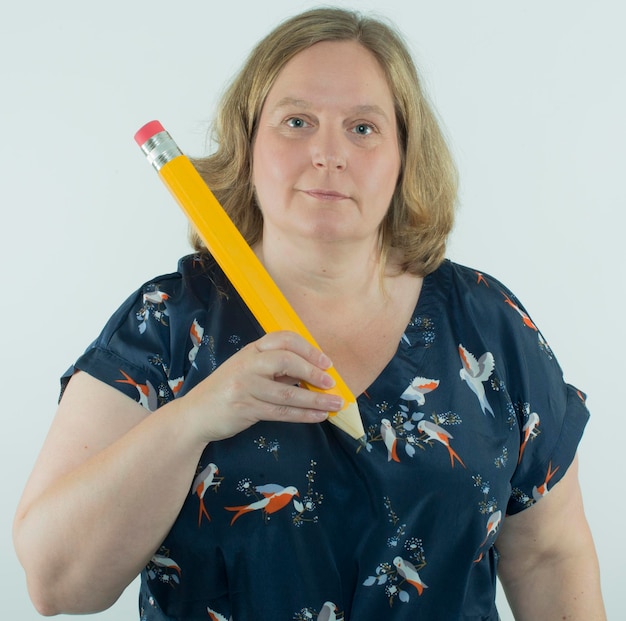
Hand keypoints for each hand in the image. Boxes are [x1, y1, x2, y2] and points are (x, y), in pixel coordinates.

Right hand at [179, 331, 342, 442]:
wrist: (195, 414)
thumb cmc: (227, 390)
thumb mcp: (249, 371)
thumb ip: (276, 369)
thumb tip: (313, 372)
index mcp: (252, 350)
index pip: (283, 339)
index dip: (308, 349)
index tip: (326, 362)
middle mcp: (248, 364)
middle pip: (286, 361)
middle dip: (313, 372)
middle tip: (332, 383)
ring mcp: (245, 386)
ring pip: (287, 393)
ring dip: (315, 400)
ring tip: (335, 403)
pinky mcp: (245, 409)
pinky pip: (281, 412)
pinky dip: (303, 415)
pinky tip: (319, 416)